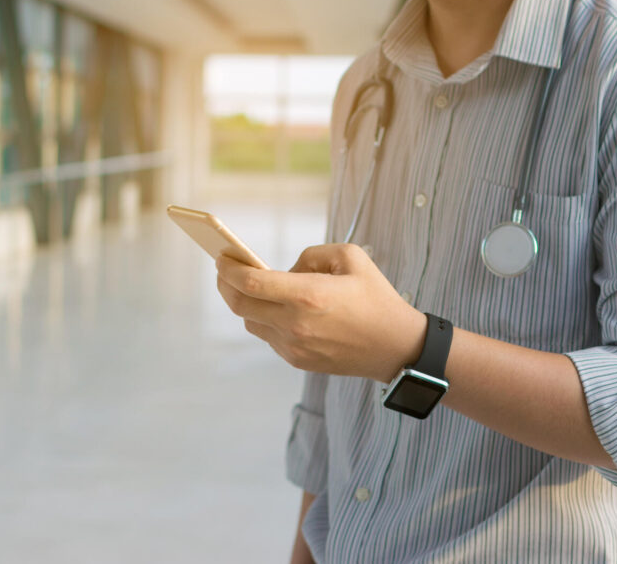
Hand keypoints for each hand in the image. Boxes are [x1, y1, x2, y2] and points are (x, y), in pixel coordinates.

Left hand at [215, 243, 426, 382]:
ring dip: (244, 303)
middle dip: (225, 284)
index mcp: (308, 295)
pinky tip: (271, 307)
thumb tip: (283, 270)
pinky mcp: (298, 360)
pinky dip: (263, 319)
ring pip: (251, 322)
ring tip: (247, 286)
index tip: (220, 256)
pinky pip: (268, 336)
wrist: (396, 346)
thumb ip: (311, 255)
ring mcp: (295, 345)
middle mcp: (296, 323)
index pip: (251, 282)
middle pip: (240, 305)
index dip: (229, 268)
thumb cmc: (376, 297)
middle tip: (223, 269)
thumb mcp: (350, 257)